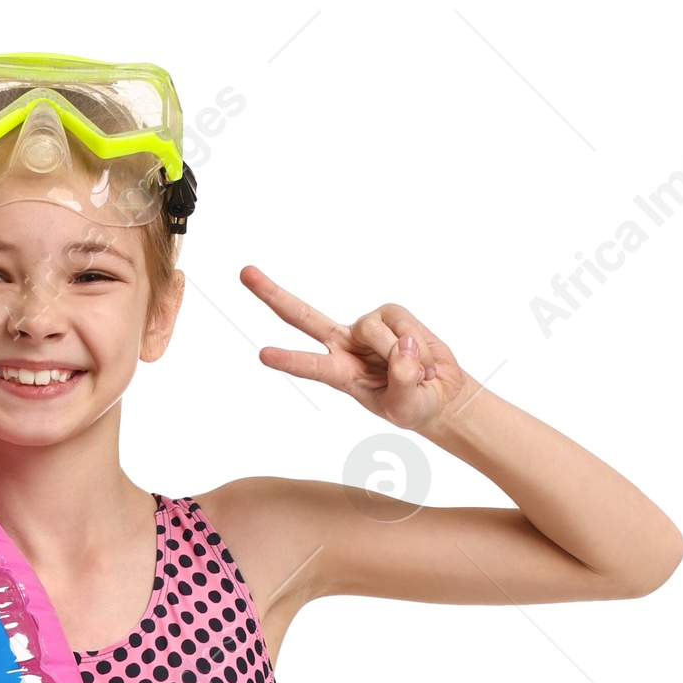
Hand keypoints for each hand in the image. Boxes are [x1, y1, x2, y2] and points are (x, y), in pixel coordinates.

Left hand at [241, 267, 473, 436]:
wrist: (438, 393)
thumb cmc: (412, 406)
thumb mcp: (405, 408)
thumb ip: (403, 384)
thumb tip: (402, 349)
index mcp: (339, 374)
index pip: (310, 365)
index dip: (289, 360)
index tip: (264, 355)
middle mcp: (345, 344)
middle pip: (304, 316)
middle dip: (273, 295)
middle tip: (244, 273)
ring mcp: (366, 326)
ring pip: (376, 330)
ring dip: (403, 356)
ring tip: (416, 373)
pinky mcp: (390, 313)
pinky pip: (404, 324)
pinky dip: (421, 347)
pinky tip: (423, 359)